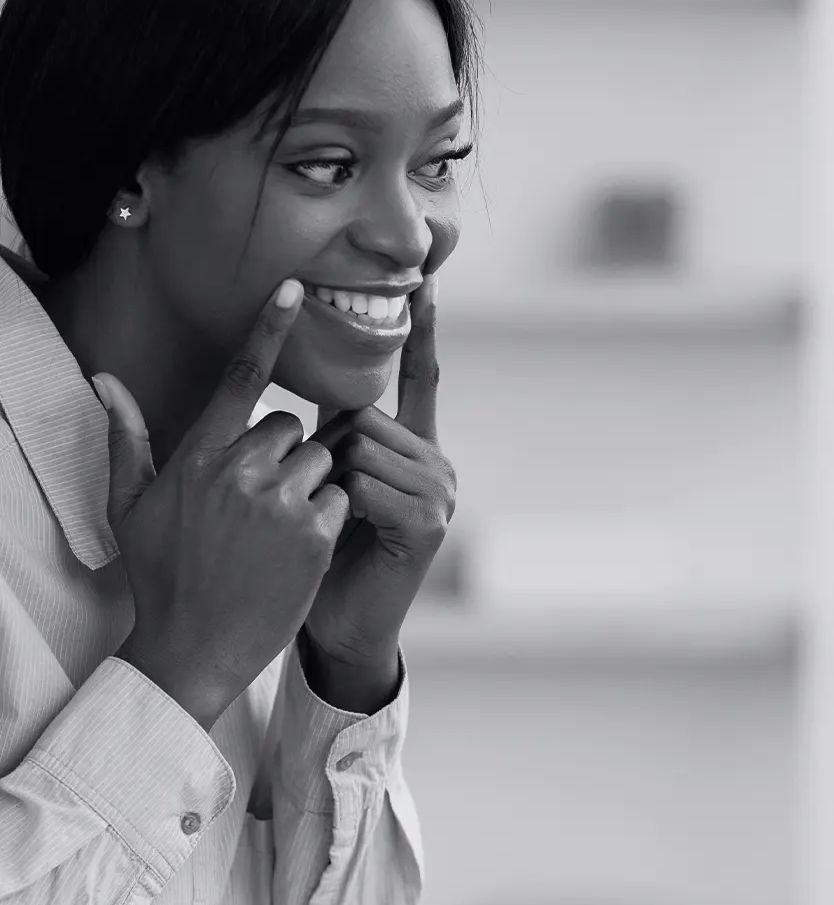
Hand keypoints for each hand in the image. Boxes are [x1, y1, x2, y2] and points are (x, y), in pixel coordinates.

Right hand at [96, 279, 347, 725]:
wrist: (193, 648)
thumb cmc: (161, 576)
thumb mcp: (132, 507)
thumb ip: (128, 440)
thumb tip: (108, 382)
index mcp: (196, 456)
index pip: (240, 379)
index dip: (266, 329)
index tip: (290, 289)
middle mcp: (238, 470)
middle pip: (290, 428)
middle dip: (286, 457)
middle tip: (262, 506)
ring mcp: (279, 501)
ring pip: (322, 461)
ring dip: (312, 487)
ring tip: (278, 532)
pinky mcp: (315, 533)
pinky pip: (341, 498)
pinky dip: (330, 519)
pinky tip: (299, 551)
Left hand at [301, 274, 455, 668]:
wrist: (341, 625)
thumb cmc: (329, 555)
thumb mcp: (333, 480)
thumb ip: (338, 431)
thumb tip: (323, 378)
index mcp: (418, 448)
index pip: (423, 376)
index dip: (426, 329)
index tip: (429, 279)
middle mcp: (437, 463)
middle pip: (366, 415)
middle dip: (329, 449)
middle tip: (329, 499)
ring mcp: (439, 492)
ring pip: (362, 446)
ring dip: (331, 479)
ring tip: (337, 519)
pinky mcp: (429, 521)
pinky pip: (366, 483)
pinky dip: (343, 505)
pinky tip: (350, 532)